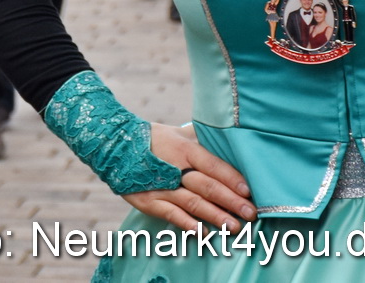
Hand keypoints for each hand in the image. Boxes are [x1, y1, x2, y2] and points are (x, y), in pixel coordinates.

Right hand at [123, 124, 254, 232]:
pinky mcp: (148, 200)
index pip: (213, 165)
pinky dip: (187, 224)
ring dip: (214, 215)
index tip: (249, 191)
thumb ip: (202, 138)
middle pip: (206, 186)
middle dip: (230, 201)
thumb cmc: (154, 140)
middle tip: (251, 213)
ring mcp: (160, 185)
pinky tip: (202, 232)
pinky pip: (171, 214)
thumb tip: (229, 135)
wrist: (113, 145)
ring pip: (192, 202)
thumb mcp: (177, 133)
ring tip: (233, 226)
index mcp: (184, 149)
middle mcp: (174, 168)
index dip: (232, 178)